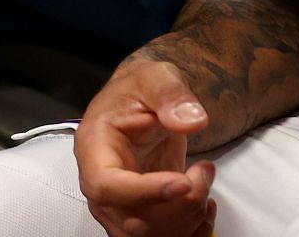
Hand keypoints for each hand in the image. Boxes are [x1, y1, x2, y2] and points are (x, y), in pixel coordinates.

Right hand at [75, 59, 216, 236]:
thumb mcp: (155, 77)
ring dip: (188, 219)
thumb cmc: (140, 92)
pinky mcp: (138, 217)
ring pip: (148, 236)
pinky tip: (203, 203)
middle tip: (203, 173)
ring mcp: (118, 206)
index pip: (107, 185)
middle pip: (132, 220)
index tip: (182, 182)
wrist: (142, 105)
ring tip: (204, 181)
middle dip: (179, 205)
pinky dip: (192, 230)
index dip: (144, 192)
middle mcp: (100, 185)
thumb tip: (190, 120)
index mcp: (94, 148)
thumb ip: (171, 94)